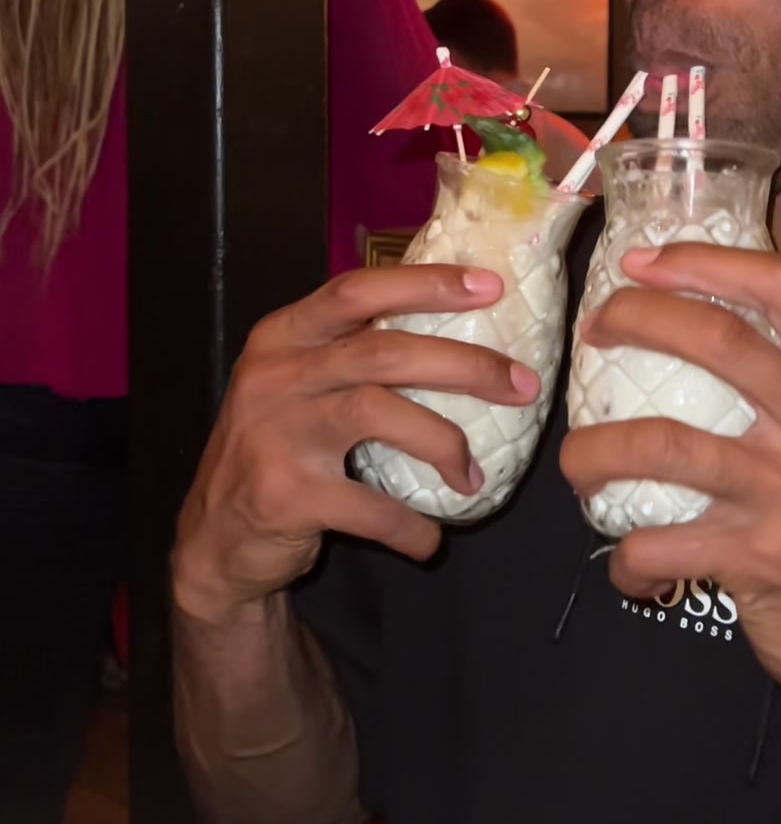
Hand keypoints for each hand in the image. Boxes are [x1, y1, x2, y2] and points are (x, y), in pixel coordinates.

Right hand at [174, 264, 539, 621]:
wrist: (215, 539)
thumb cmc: (276, 449)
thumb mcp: (294, 386)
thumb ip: (348, 354)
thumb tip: (456, 331)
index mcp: (282, 338)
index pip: (356, 290)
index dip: (425, 283)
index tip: (488, 287)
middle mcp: (276, 376)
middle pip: (384, 350)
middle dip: (464, 365)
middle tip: (521, 385)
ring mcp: (276, 433)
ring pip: (379, 413)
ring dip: (445, 443)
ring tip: (472, 475)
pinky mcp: (286, 494)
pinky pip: (372, 506)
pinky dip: (410, 526)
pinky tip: (428, 539)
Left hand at [560, 245, 780, 757]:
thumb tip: (712, 326)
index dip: (705, 263)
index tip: (644, 263)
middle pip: (716, 340)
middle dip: (636, 319)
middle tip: (596, 330)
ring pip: (662, 443)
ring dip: (595, 450)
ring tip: (575, 460)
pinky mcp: (758, 559)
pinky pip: (657, 543)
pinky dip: (626, 557)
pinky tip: (626, 564)